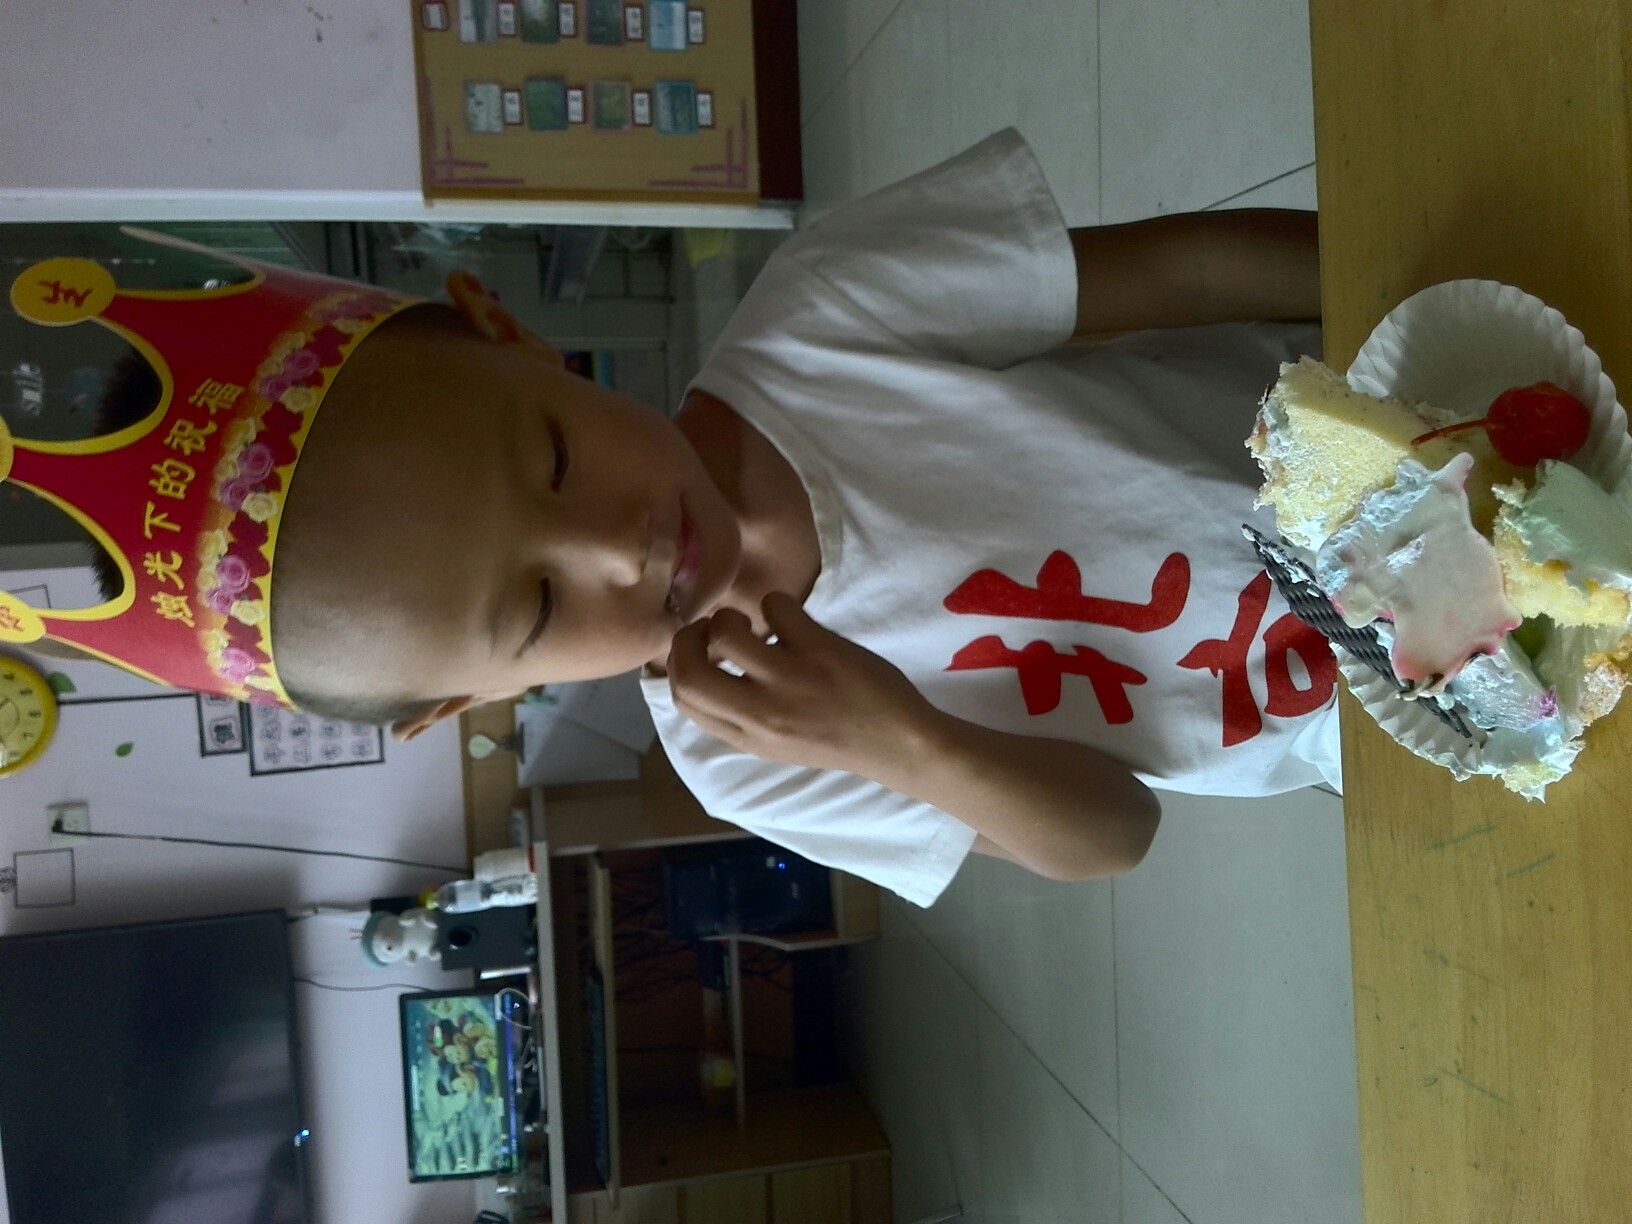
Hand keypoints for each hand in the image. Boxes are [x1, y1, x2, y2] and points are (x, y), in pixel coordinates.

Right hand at [665, 591, 936, 776]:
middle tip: (711, 630)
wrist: (898, 744)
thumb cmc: (836, 737)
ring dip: (730, 616)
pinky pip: (774, 607)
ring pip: (726, 632)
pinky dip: (777, 604)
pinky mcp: (819, 650)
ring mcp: (790, 680)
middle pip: (689, 671)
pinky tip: (794, 620)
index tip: (698, 652)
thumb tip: (702, 672)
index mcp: (747, 736)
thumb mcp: (775, 741)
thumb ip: (738, 715)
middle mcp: (761, 713)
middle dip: (688, 638)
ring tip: (754, 624)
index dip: (677, 666)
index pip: (683, 699)